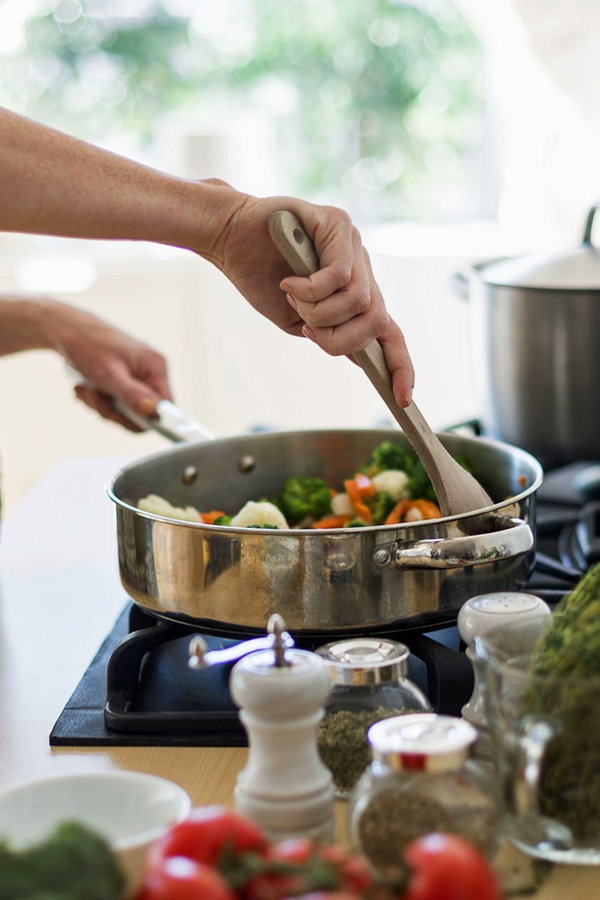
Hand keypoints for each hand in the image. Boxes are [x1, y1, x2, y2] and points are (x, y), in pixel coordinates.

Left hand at [47, 302, 171, 430]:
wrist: (65, 329)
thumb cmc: (88, 345)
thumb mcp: (109, 375)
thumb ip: (132, 395)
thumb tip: (153, 412)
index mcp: (155, 367)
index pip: (165, 406)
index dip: (146, 417)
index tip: (121, 415)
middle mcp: (150, 372)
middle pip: (143, 412)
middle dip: (116, 411)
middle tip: (95, 397)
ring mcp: (136, 377)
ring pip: (127, 411)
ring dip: (102, 405)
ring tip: (86, 389)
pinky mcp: (123, 380)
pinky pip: (116, 404)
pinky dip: (99, 400)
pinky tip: (86, 388)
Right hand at [202, 188, 414, 406]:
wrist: (230, 238)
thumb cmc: (261, 278)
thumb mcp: (298, 321)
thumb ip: (329, 334)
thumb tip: (358, 356)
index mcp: (356, 293)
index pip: (389, 332)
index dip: (400, 365)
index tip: (403, 398)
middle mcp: (362, 269)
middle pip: (377, 320)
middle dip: (341, 338)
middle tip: (308, 329)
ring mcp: (353, 246)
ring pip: (360, 301)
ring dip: (320, 312)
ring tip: (293, 298)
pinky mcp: (338, 224)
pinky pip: (340, 276)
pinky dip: (311, 290)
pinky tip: (289, 284)